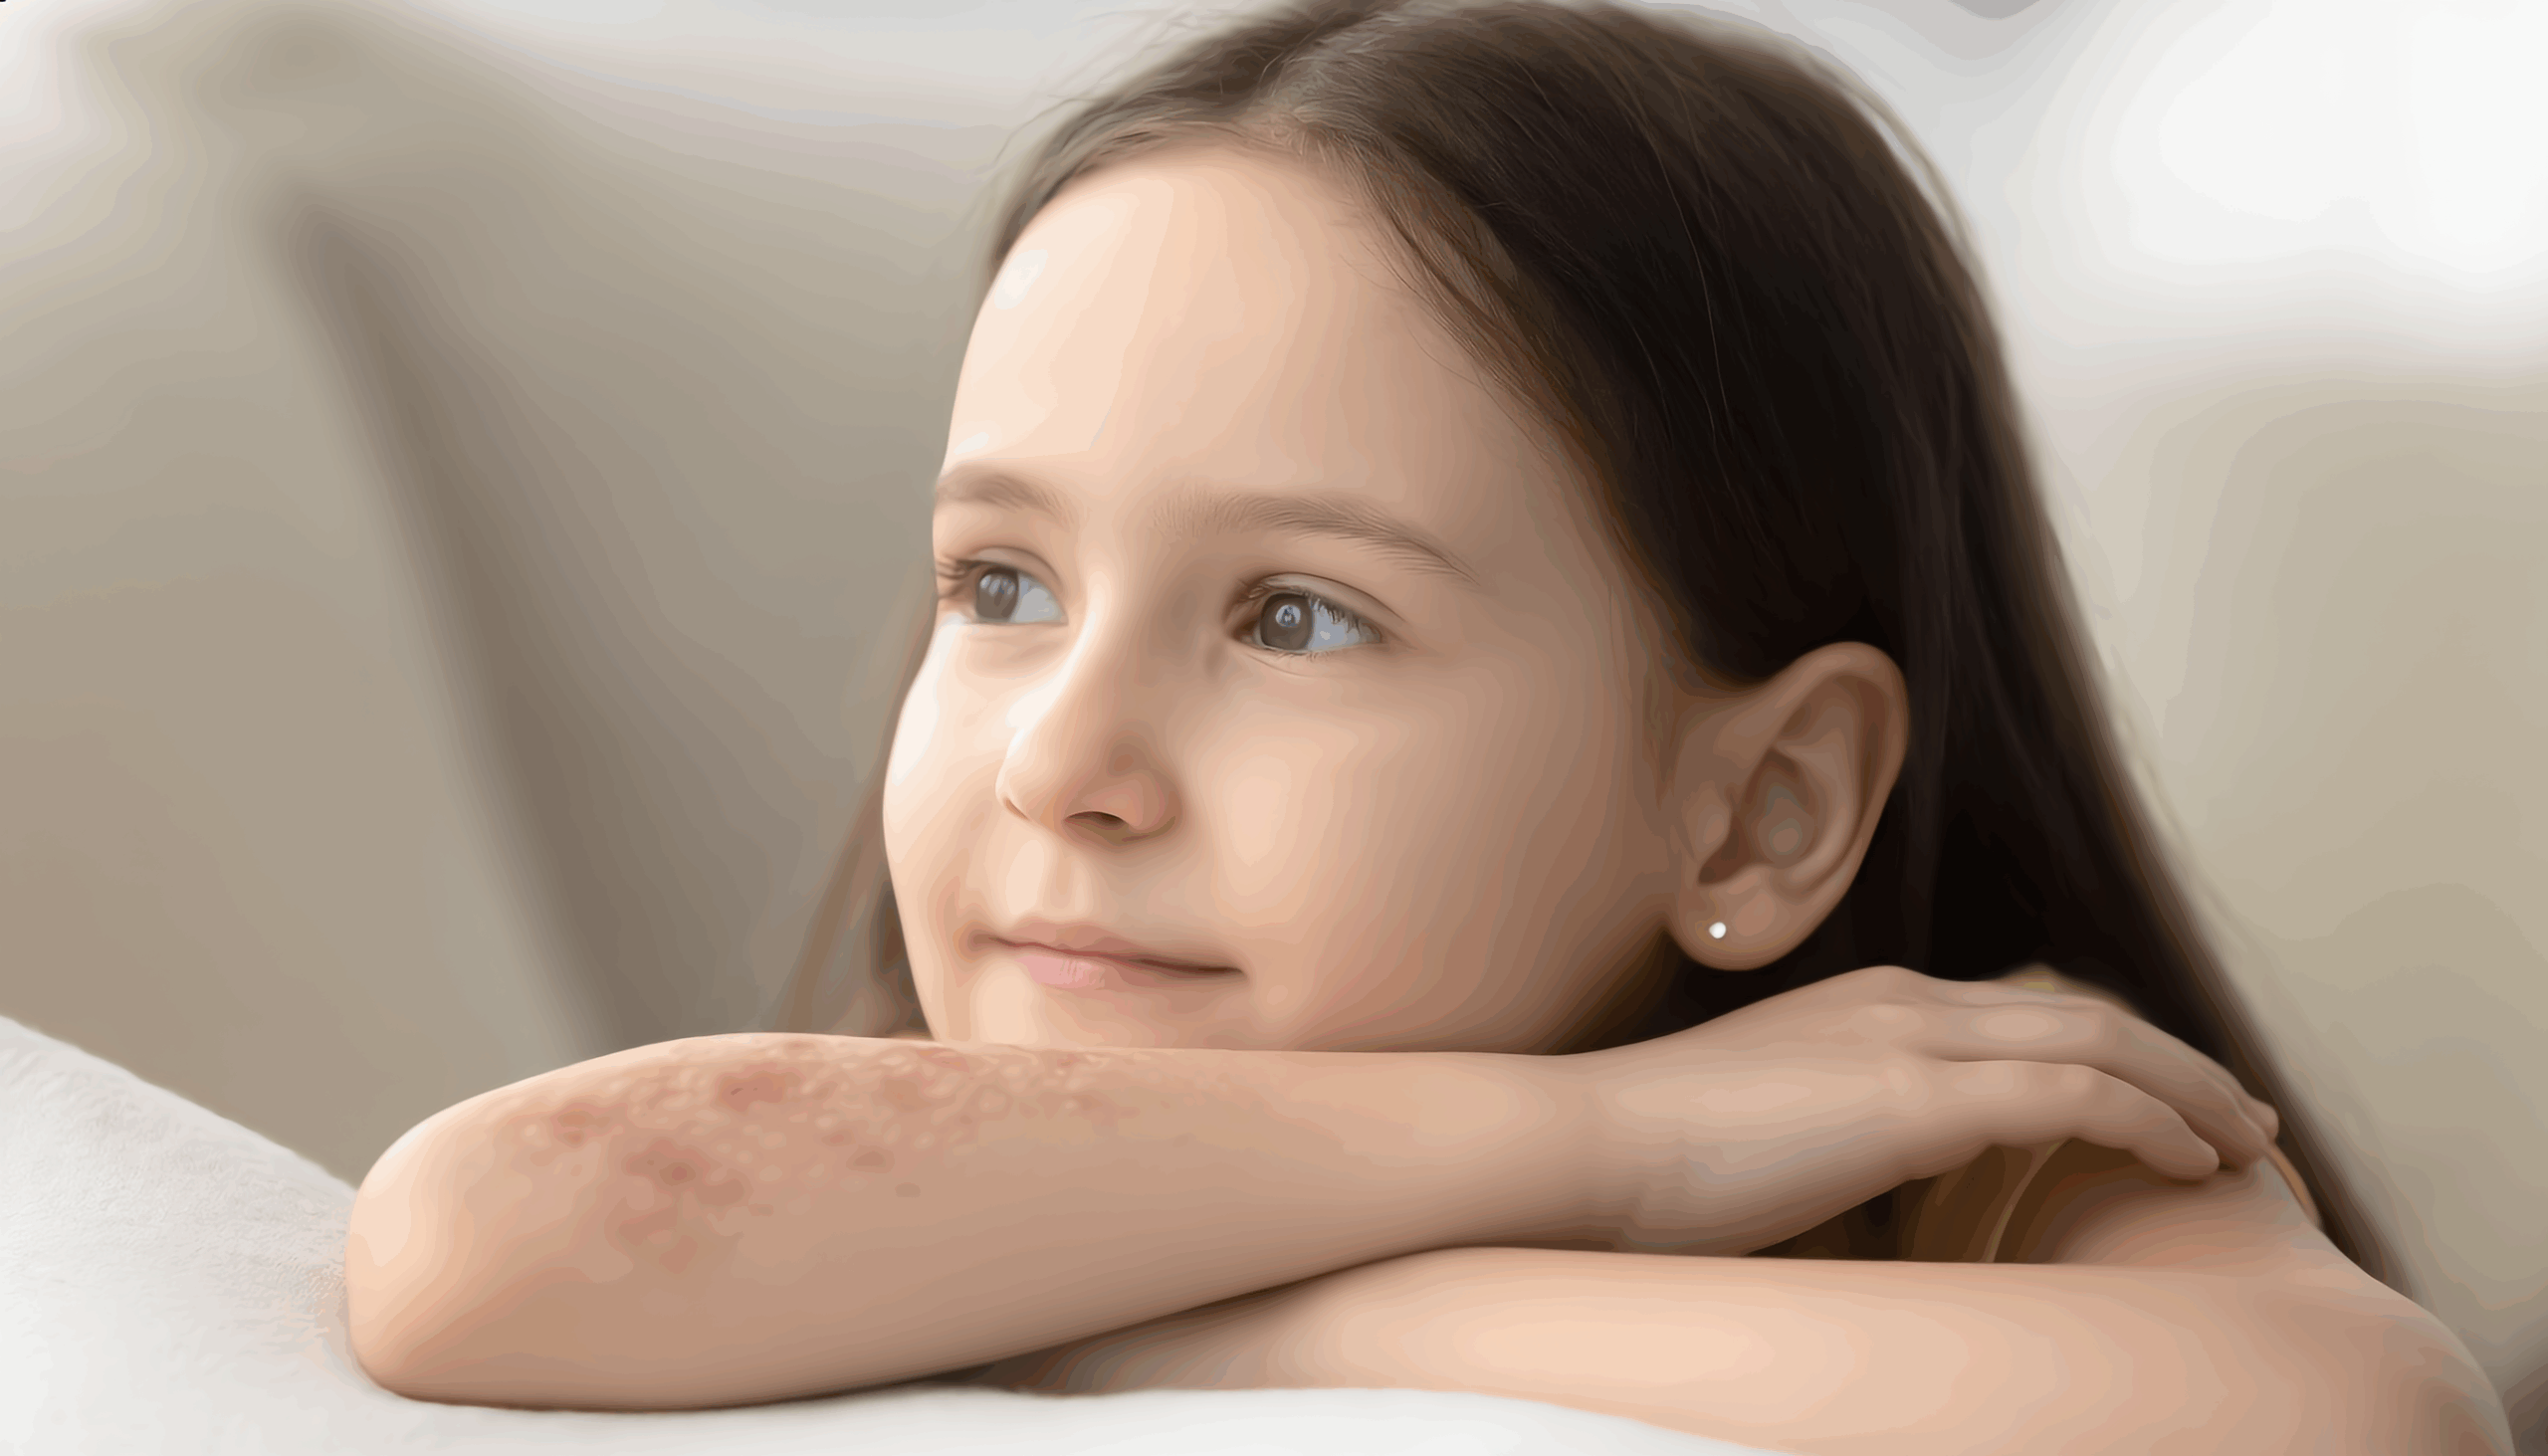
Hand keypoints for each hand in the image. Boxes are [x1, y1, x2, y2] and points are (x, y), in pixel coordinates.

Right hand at [1562, 964, 2283, 1255]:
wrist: (1587, 1146)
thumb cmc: (1653, 1161)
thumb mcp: (1772, 1127)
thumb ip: (1845, 1130)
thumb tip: (1884, 1180)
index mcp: (1869, 1004)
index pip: (2027, 1012)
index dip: (2118, 1052)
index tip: (2170, 1101)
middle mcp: (1904, 1001)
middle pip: (2087, 1014)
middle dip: (2181, 1065)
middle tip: (2244, 1119)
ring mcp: (1910, 1038)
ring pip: (2102, 1041)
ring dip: (2189, 1092)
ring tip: (2244, 1147)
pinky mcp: (1912, 1094)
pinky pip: (2073, 1093)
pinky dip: (2148, 1121)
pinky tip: (2189, 1164)